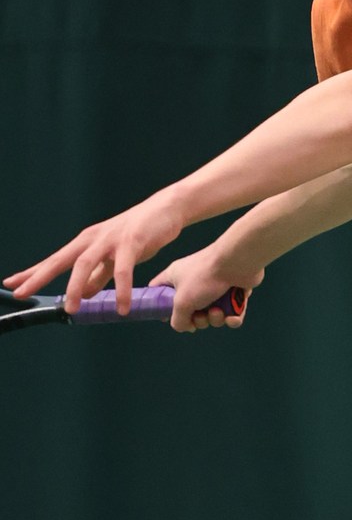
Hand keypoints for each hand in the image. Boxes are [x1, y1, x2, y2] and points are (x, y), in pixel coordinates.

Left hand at [3, 188, 187, 313]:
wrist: (167, 210)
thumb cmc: (140, 233)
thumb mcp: (115, 257)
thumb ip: (99, 275)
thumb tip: (83, 294)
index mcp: (87, 242)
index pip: (55, 260)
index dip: (33, 273)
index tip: (12, 285)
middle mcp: (93, 239)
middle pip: (61, 259)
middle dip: (39, 276)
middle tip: (22, 293)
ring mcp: (110, 239)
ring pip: (85, 263)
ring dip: (75, 287)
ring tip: (72, 309)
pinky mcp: (131, 241)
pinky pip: (123, 269)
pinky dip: (121, 289)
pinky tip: (121, 307)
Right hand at [150, 248, 263, 333]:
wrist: (238, 262)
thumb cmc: (205, 276)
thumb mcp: (182, 302)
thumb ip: (178, 320)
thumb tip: (185, 327)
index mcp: (175, 277)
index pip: (159, 290)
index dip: (159, 304)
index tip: (165, 316)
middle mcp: (194, 281)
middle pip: (190, 311)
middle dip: (198, 320)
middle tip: (202, 315)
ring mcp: (216, 286)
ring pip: (213, 314)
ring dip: (216, 319)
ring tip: (219, 311)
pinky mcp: (235, 291)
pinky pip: (232, 313)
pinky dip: (232, 318)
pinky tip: (233, 317)